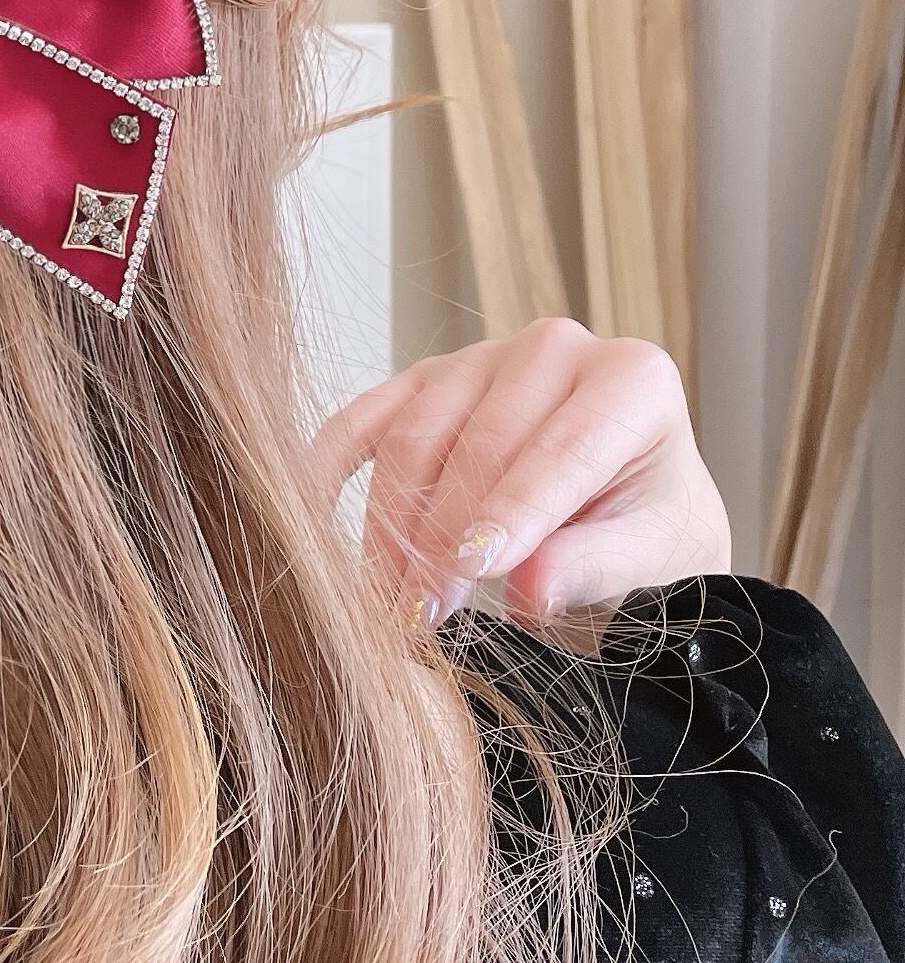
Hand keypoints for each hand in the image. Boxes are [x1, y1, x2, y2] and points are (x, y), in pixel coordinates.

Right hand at [312, 317, 730, 630]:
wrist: (627, 507)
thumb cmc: (647, 530)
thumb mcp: (653, 560)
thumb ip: (595, 567)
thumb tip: (529, 590)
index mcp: (632, 379)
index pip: (563, 446)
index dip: (516, 510)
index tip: (475, 568)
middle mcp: (555, 349)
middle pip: (481, 440)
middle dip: (447, 535)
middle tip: (423, 613)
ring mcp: (481, 358)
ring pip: (417, 435)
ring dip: (394, 524)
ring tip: (390, 601)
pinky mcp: (425, 380)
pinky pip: (366, 419)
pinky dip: (332, 465)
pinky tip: (309, 515)